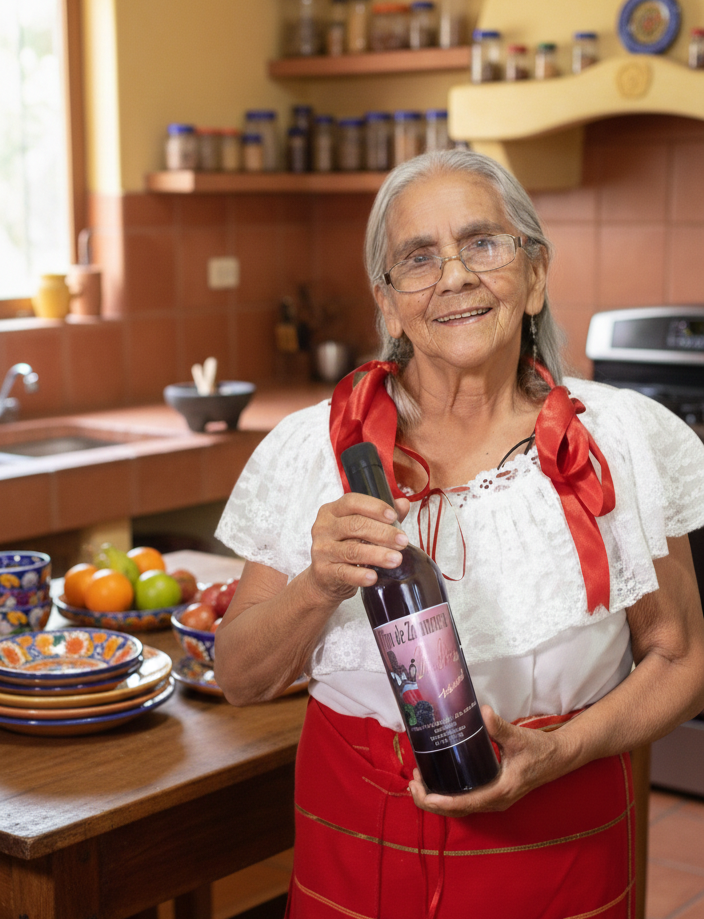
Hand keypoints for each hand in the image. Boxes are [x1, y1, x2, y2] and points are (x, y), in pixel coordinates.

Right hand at [304, 494, 410, 605]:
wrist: (325, 578)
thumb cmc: (345, 547)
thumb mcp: (360, 529)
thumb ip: (381, 516)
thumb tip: (404, 504)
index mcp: (332, 511)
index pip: (352, 502)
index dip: (374, 507)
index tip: (393, 516)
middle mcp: (323, 528)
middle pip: (354, 525)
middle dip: (383, 533)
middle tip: (402, 541)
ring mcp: (322, 550)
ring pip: (352, 550)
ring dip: (377, 554)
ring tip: (396, 559)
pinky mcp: (323, 571)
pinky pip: (344, 572)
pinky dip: (360, 575)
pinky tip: (373, 577)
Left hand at [408, 707, 572, 816]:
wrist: (558, 758)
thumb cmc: (539, 749)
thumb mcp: (519, 738)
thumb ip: (500, 728)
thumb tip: (483, 712)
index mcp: (500, 792)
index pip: (465, 804)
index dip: (442, 801)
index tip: (423, 792)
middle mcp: (495, 802)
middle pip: (458, 810)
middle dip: (432, 800)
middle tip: (412, 782)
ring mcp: (493, 800)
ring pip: (460, 808)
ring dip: (437, 799)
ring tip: (417, 782)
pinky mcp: (492, 794)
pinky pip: (466, 801)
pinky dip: (448, 795)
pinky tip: (436, 781)